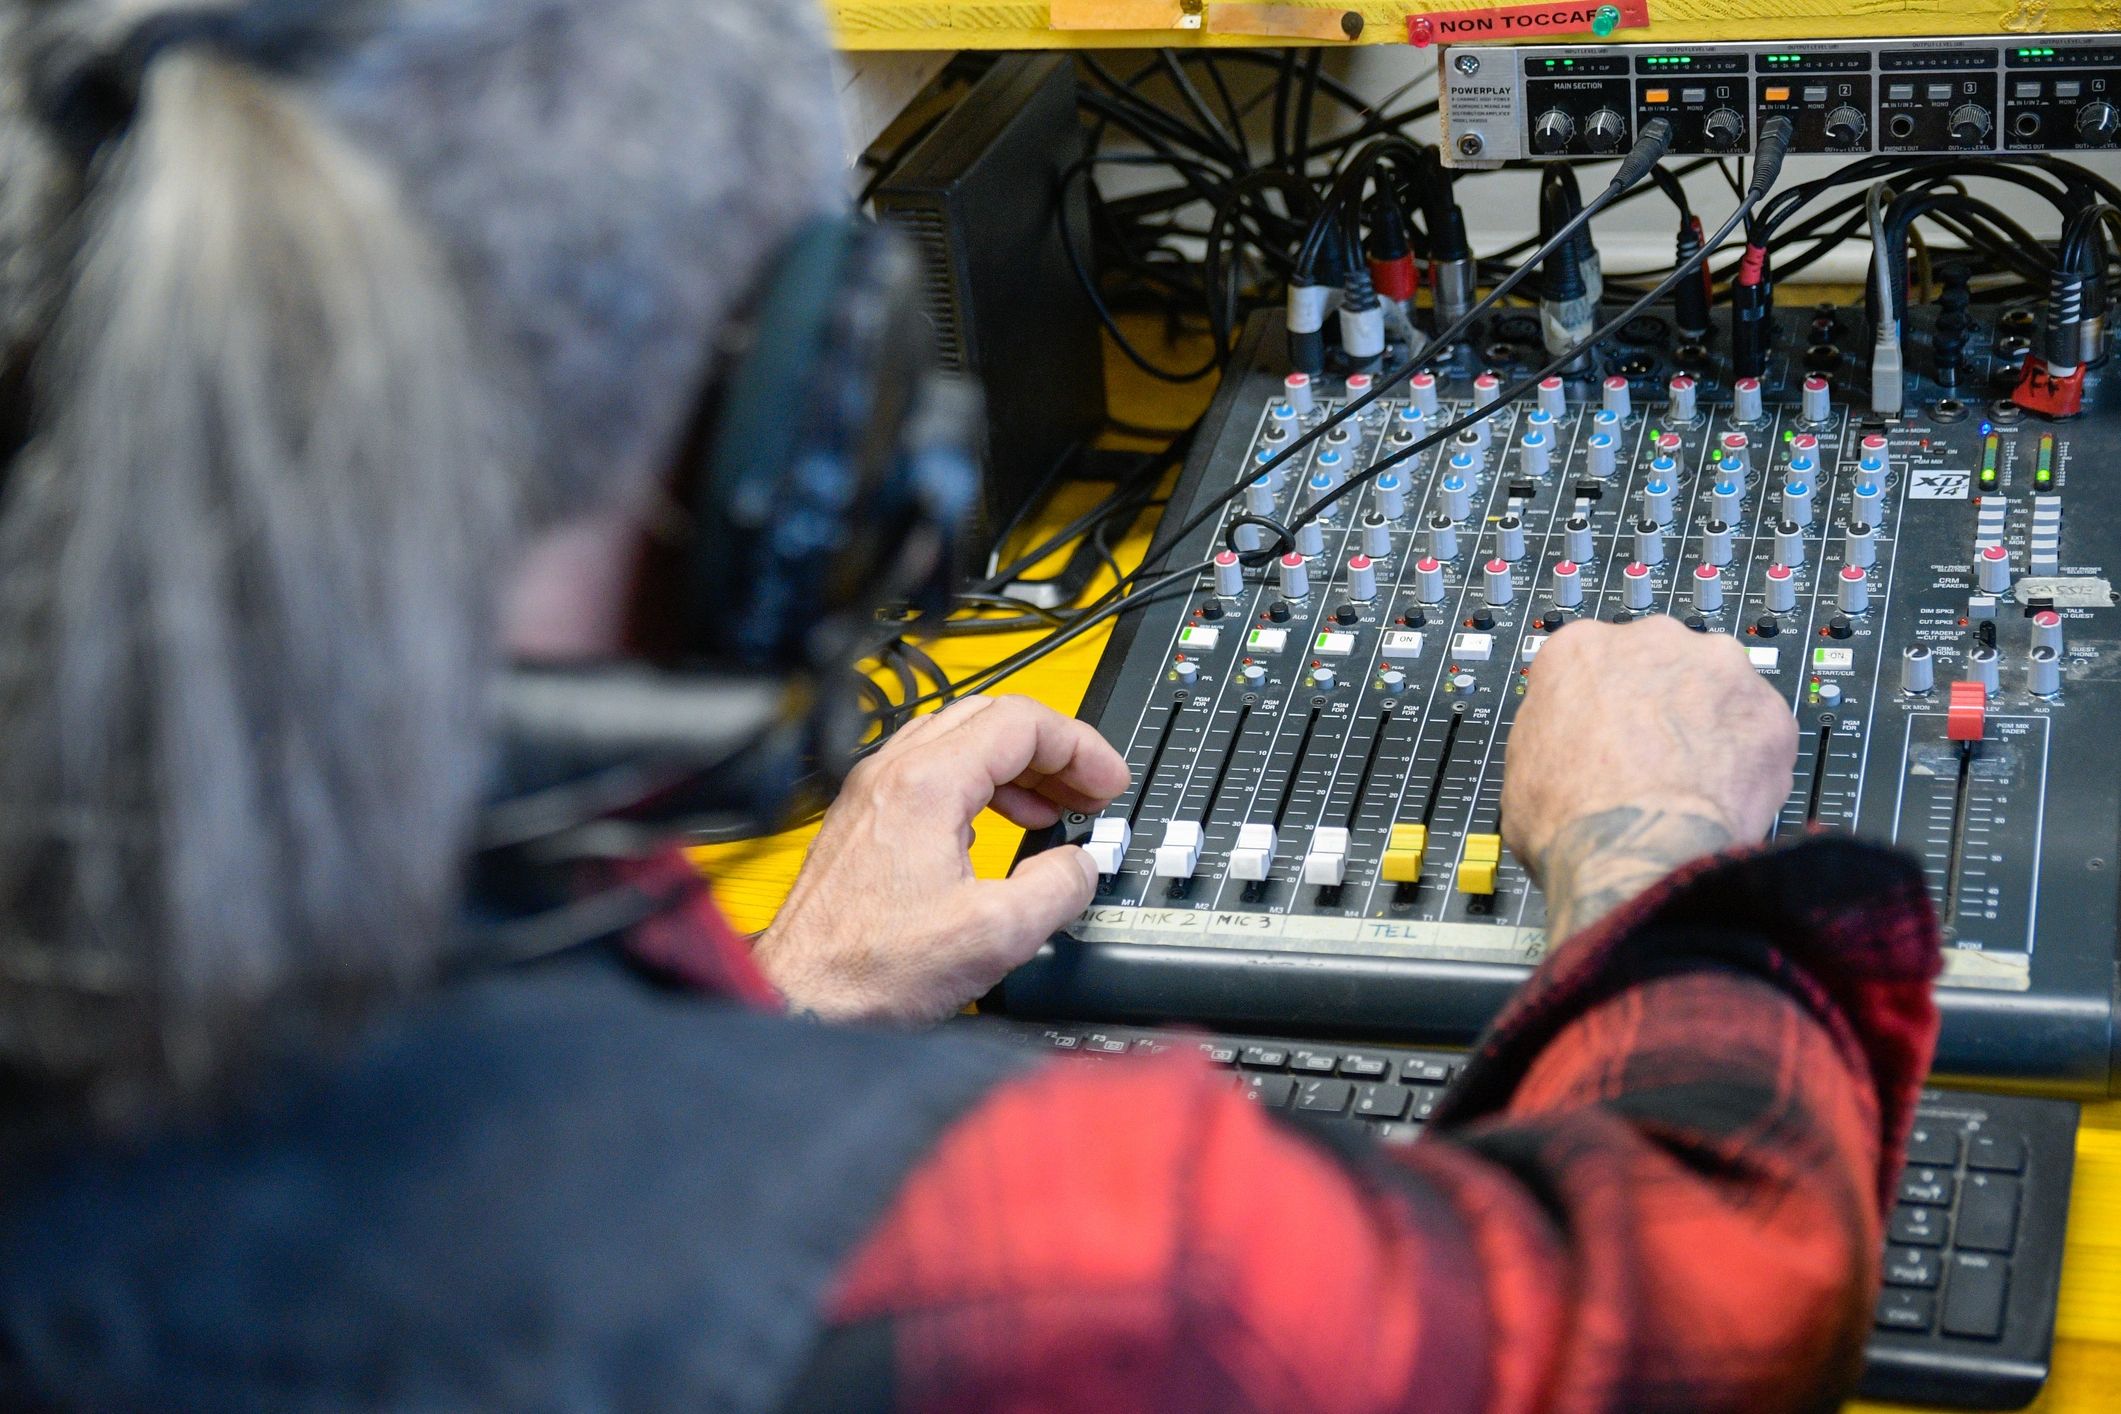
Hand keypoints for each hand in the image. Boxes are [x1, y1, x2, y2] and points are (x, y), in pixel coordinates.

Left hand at [754, 695, 1130, 1022]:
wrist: (800, 996)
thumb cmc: (869, 970)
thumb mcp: (997, 934)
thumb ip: (1058, 888)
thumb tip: (1079, 867)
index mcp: (926, 783)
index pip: (1021, 722)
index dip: (1080, 745)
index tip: (1107, 779)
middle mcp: (892, 775)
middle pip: (989, 718)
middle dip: (1052, 749)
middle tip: (1088, 788)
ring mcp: (872, 794)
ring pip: (959, 741)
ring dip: (1016, 765)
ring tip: (1053, 807)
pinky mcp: (863, 822)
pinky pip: (932, 774)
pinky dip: (978, 786)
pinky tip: (996, 827)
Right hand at [1503, 616, 1796, 942]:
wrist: (1637, 851)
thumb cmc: (1571, 817)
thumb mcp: (1522, 768)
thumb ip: (1553, 734)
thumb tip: (1566, 747)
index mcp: (1579, 649)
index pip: (1593, 662)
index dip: (1601, 704)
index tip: (1607, 728)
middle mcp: (1652, 640)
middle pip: (1661, 663)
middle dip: (1661, 702)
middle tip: (1653, 754)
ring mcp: (1717, 668)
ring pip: (1718, 689)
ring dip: (1710, 724)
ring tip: (1695, 779)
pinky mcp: (1769, 709)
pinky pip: (1761, 730)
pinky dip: (1751, 759)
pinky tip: (1727, 796)